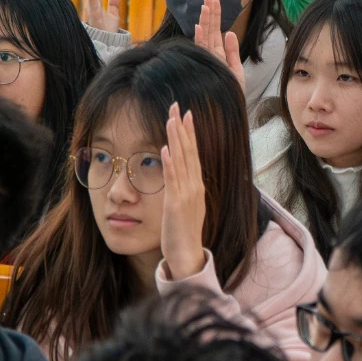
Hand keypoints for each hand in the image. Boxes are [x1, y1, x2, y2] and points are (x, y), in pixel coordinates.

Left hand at [160, 104, 207, 279]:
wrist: (187, 254)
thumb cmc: (184, 231)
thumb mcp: (187, 205)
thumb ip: (184, 187)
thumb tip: (180, 173)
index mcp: (197, 185)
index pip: (194, 152)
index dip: (190, 132)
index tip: (187, 114)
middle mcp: (195, 186)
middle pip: (189, 151)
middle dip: (183, 128)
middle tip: (178, 106)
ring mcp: (187, 194)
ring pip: (181, 161)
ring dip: (176, 139)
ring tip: (171, 119)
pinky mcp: (176, 204)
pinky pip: (172, 180)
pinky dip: (169, 163)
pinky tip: (165, 149)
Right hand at [193, 0, 244, 93]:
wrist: (229, 111)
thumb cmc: (232, 94)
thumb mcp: (237, 71)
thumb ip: (233, 52)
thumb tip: (230, 32)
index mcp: (219, 55)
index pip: (216, 32)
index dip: (215, 16)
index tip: (215, 0)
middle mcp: (210, 56)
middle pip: (210, 31)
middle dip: (209, 13)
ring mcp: (207, 60)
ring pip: (204, 37)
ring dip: (205, 21)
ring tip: (205, 6)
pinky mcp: (206, 66)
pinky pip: (201, 50)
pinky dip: (200, 38)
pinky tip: (199, 26)